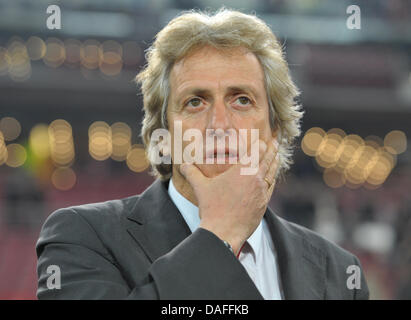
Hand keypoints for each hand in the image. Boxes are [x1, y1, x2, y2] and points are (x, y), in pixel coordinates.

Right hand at [179, 138, 279, 254]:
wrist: (223, 232)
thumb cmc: (212, 208)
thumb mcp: (200, 187)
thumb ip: (191, 173)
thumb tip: (182, 165)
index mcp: (241, 171)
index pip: (255, 152)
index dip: (260, 144)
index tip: (263, 139)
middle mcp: (255, 179)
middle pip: (267, 159)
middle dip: (271, 149)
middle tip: (275, 141)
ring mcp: (261, 192)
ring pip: (271, 173)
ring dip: (274, 162)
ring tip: (277, 155)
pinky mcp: (263, 204)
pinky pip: (271, 187)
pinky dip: (272, 178)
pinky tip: (272, 177)